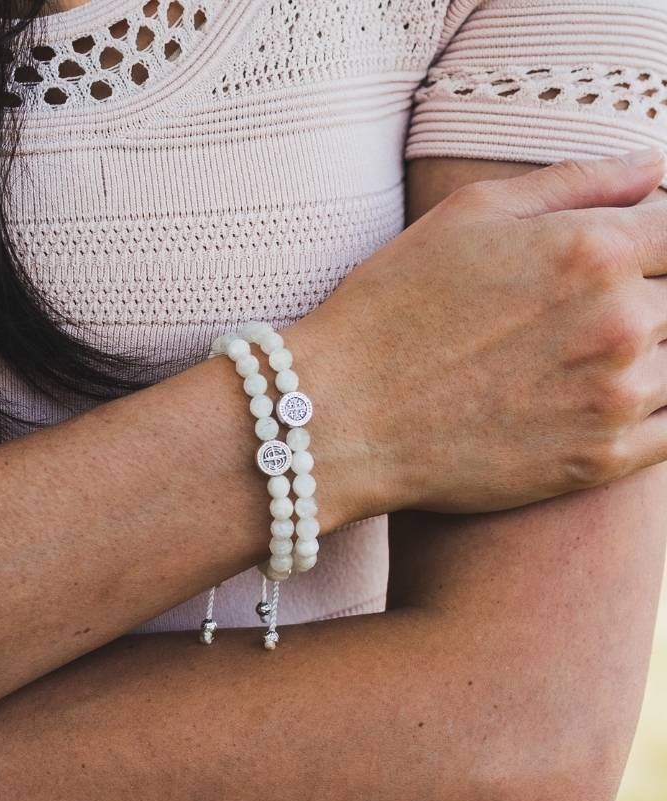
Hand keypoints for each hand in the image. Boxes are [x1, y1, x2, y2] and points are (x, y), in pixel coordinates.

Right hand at [289, 148, 666, 519]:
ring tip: (574, 361)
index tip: (627, 257)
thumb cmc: (389, 309)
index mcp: (596, 248)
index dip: (654, 240)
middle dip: (648, 297)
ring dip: (649, 354)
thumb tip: (654, 169)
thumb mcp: (469, 216)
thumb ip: (574, 182)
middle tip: (572, 321)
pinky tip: (603, 401)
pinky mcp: (600, 460)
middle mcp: (620, 320)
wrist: (338, 419)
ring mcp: (615, 396)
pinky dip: (657, 409)